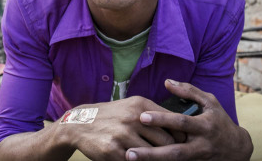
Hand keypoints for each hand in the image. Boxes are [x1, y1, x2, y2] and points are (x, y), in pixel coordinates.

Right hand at [62, 96, 183, 160]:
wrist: (80, 123)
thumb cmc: (111, 116)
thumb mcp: (131, 107)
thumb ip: (154, 114)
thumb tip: (179, 125)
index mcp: (141, 105)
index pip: (173, 123)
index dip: (180, 137)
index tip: (182, 144)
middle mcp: (133, 118)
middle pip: (166, 142)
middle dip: (171, 153)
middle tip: (171, 158)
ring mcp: (123, 134)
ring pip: (153, 155)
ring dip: (155, 159)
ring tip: (157, 159)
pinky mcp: (113, 151)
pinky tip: (136, 159)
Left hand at [125, 80, 252, 160]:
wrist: (238, 149)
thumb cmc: (219, 120)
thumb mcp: (210, 102)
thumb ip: (189, 91)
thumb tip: (167, 82)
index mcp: (204, 126)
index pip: (181, 123)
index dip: (162, 120)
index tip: (142, 116)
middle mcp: (201, 146)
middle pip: (174, 152)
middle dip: (152, 153)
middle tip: (130, 151)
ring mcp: (197, 159)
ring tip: (130, 158)